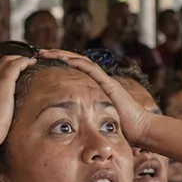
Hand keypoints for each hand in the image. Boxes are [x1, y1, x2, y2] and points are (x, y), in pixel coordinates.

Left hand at [40, 49, 158, 145]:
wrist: (141, 129)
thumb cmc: (124, 129)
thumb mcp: (99, 122)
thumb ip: (87, 120)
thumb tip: (71, 129)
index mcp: (95, 88)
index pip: (76, 70)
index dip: (60, 64)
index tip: (45, 62)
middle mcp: (99, 80)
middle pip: (76, 62)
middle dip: (57, 55)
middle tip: (40, 52)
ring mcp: (104, 80)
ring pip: (81, 61)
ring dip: (63, 55)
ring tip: (47, 52)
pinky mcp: (108, 83)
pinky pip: (91, 69)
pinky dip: (77, 62)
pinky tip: (64, 58)